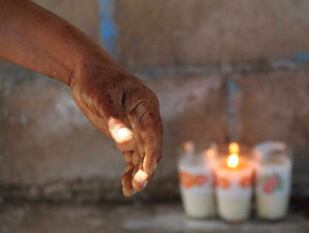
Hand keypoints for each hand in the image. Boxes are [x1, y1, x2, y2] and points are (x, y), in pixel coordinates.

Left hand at [70, 61, 161, 196]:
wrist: (85, 71)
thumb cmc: (95, 79)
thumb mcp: (102, 97)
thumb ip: (115, 120)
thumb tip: (126, 143)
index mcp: (146, 105)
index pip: (154, 132)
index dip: (153, 152)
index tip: (147, 171)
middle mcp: (145, 118)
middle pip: (151, 146)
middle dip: (146, 167)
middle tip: (138, 185)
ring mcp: (136, 127)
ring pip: (142, 154)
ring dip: (138, 172)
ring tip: (130, 191)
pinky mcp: (125, 134)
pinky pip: (131, 155)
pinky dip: (129, 169)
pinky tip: (125, 185)